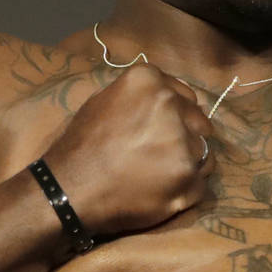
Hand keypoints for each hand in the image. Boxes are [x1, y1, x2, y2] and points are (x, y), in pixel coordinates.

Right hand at [42, 64, 213, 234]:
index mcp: (149, 81)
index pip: (186, 96)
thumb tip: (170, 97)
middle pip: (199, 122)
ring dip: (187, 163)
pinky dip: (186, 188)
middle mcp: (170, 105)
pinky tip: (161, 191)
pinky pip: (201, 182)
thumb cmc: (81, 146)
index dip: (177, 115)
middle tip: (159, 155)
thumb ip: (141, 96)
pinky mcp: (188, 178)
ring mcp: (183, 143)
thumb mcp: (104, 101)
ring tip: (157, 175)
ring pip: (204, 152)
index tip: (164, 130)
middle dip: (186, 136)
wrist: (68, 190)